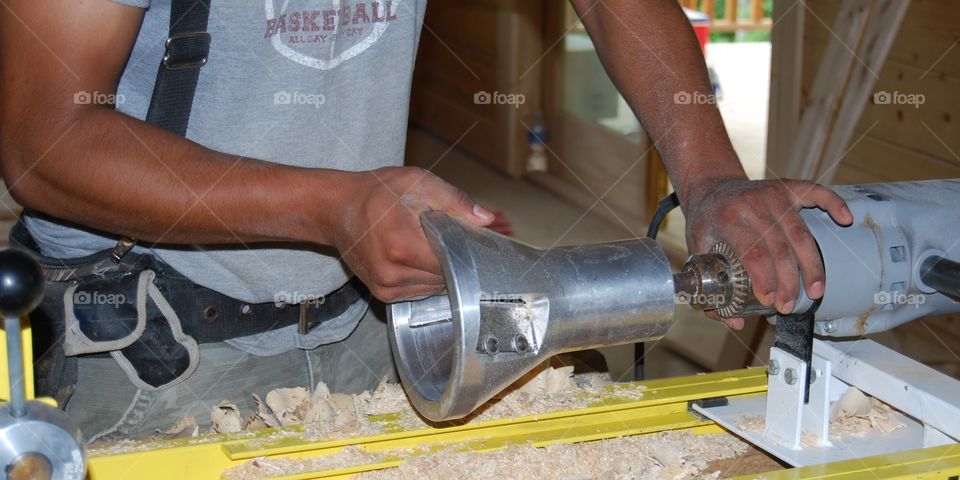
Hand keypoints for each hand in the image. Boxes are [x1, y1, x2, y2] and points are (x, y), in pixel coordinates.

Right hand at [332, 167, 493, 302]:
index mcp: (402, 246)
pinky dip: (424, 278)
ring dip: (438, 272)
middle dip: (452, 261)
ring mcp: (386, 287)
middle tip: (448, 239)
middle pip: (445, 278)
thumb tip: (485, 220)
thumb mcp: (417, 182)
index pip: (451, 263)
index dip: (464, 252)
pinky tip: (417, 258)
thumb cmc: (376, 193)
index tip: (468, 240)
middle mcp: (392, 273)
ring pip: (433, 288)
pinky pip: (418, 292)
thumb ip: (454, 201)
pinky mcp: (382, 294)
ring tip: (428, 247)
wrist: (337, 208)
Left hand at [682, 177, 852, 329]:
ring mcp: (771, 194)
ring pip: (799, 231)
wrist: (709, 187)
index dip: (766, 279)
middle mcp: (751, 204)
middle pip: (780, 247)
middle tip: (789, 305)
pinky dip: (833, 203)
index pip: (753, 252)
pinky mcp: (786, 187)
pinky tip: (845, 220)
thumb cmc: (706, 222)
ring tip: (816, 290)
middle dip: (789, 281)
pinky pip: (815, 192)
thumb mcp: (698, 250)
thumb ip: (710, 285)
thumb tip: (733, 321)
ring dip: (811, 264)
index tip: (771, 301)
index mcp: (727, 219)